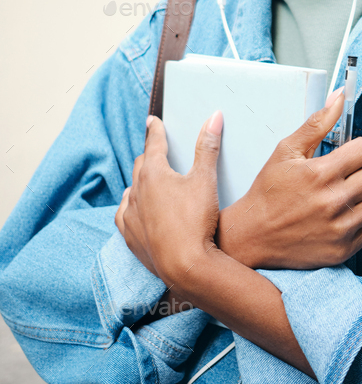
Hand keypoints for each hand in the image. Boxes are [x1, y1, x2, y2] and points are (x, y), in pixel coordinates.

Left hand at [115, 110, 223, 291]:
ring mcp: (130, 214)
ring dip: (140, 181)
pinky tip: (135, 207)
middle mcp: (137, 190)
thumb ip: (208, 146)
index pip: (154, 143)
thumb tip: (214, 117)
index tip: (153, 121)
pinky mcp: (129, 235)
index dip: (156, 130)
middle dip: (149, 154)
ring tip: (149, 180)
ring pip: (130, 189)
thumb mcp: (206, 179)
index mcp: (154, 172)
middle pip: (140, 164)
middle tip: (156, 149)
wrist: (185, 266)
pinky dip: (130, 206)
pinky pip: (124, 213)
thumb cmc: (196, 221)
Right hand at [216, 89, 361, 269]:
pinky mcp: (342, 250)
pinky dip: (361, 219)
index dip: (360, 147)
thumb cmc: (268, 192)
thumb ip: (317, 122)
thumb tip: (339, 97)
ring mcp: (340, 228)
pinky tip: (342, 214)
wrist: (253, 236)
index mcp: (321, 173)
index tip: (350, 153)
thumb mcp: (286, 151)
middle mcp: (334, 201)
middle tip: (348, 173)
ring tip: (348, 193)